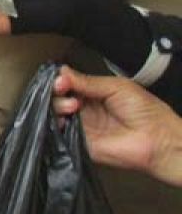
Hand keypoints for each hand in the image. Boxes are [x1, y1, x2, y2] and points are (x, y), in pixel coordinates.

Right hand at [53, 66, 181, 186]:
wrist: (158, 140)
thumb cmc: (146, 111)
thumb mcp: (116, 87)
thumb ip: (87, 81)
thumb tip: (61, 71)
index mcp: (93, 93)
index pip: (68, 83)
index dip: (60, 80)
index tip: (60, 79)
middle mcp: (84, 109)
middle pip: (57, 97)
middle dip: (56, 91)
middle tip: (63, 89)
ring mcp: (80, 126)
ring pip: (54, 113)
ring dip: (57, 106)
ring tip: (72, 106)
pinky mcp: (78, 143)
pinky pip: (59, 134)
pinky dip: (55, 125)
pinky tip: (62, 119)